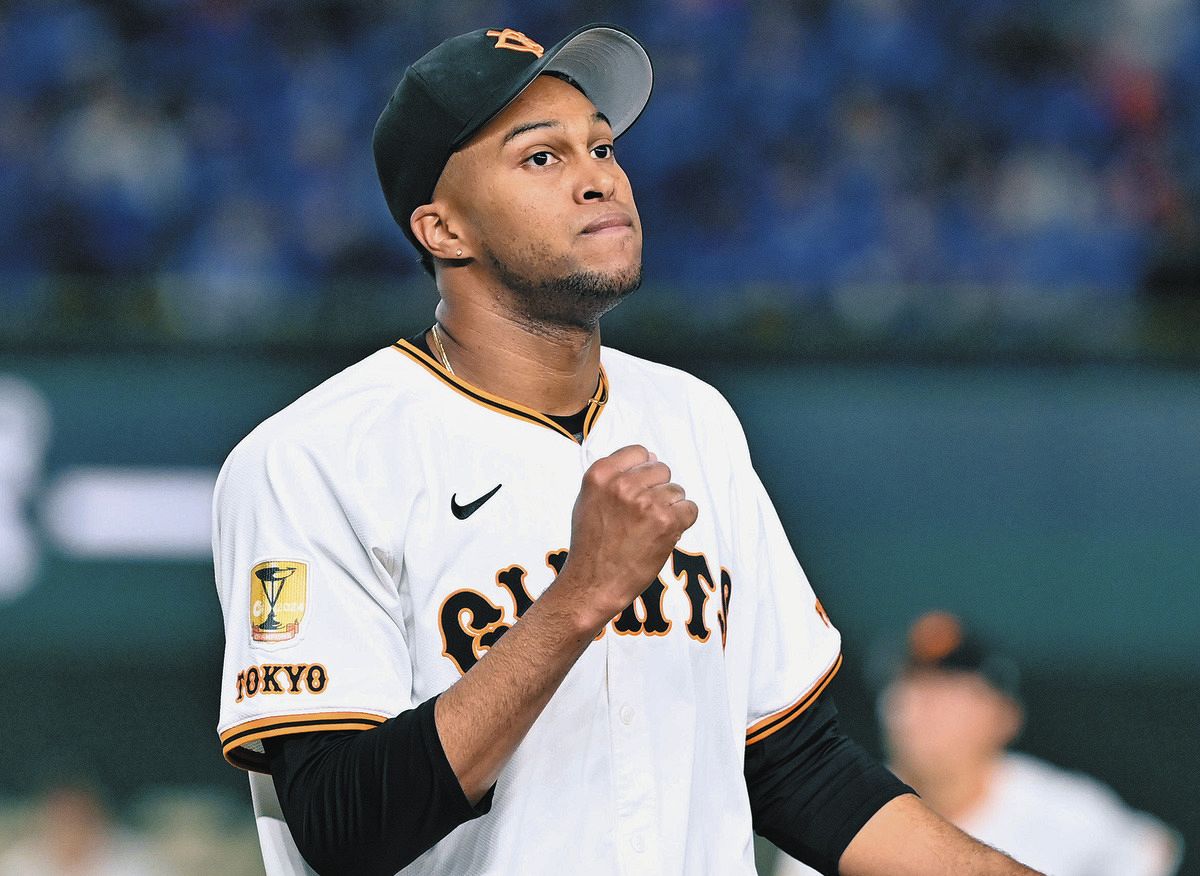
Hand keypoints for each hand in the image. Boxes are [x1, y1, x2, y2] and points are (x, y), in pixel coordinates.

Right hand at [555, 444, 698, 630]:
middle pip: (661, 469)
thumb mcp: (589, 499)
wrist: (593, 583)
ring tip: (649, 529)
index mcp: (600, 474)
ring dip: (669, 508)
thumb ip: (615, 476)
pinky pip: (690, 509)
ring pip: (677, 490)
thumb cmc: (592, 544)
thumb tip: (652, 456)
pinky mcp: (665, 522)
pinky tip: (663, 535)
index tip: (638, 490)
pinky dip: (682, 522)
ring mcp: (645, 503)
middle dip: (658, 490)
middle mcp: (622, 484)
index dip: (643, 471)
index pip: (640, 452)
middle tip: (643, 515)